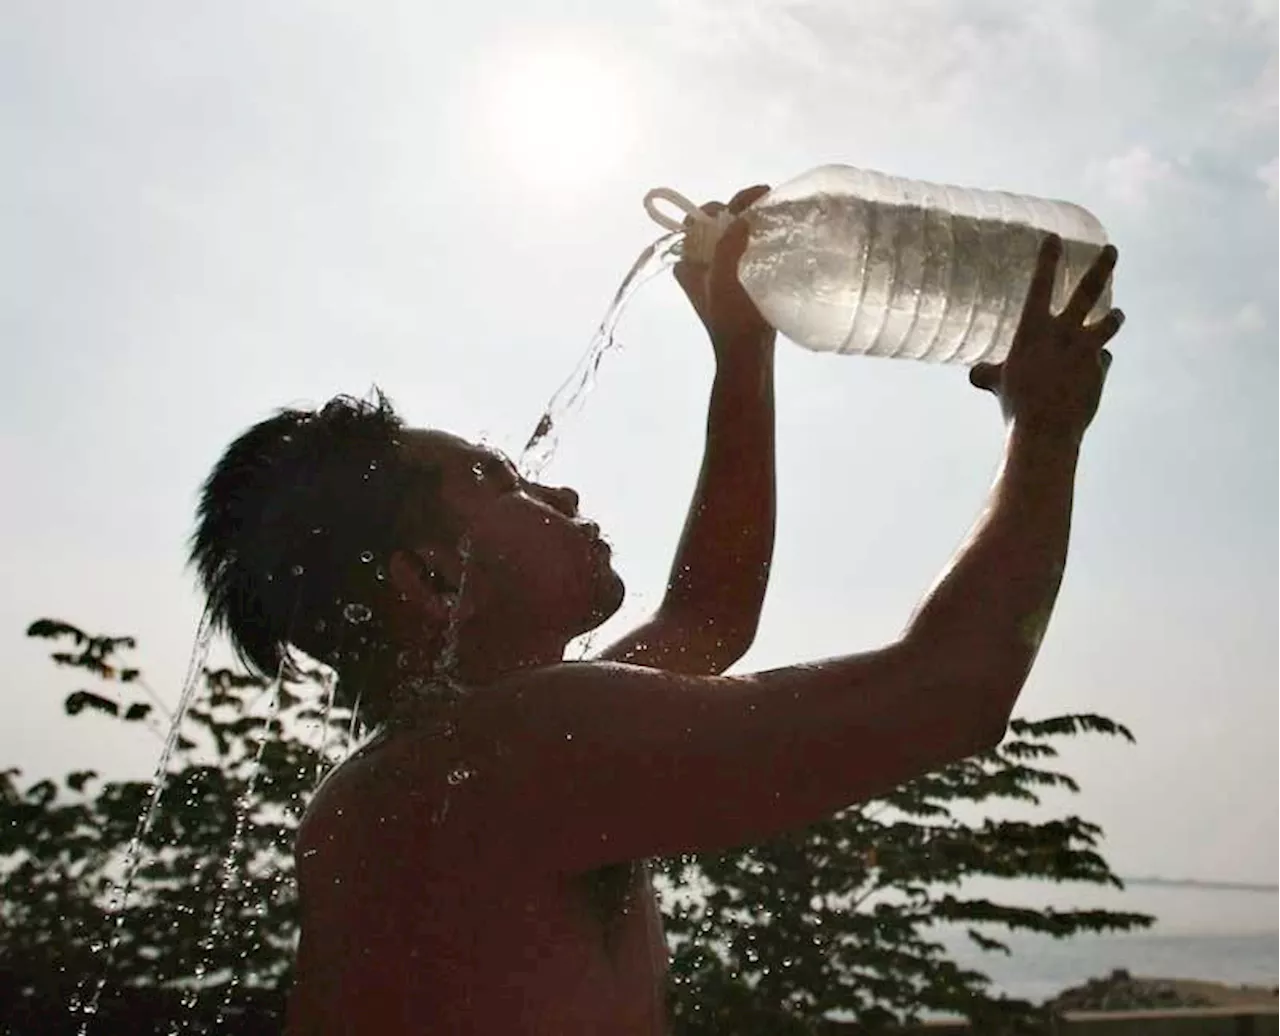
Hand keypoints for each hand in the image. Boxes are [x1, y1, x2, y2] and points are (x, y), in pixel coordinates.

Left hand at [674, 185, 775, 356]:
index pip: (696, 221)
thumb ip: (728, 245)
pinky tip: (773, 238)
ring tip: (772, 216)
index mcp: (687, 263)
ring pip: (729, 239)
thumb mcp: (724, 279)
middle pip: (714, 226)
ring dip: (748, 225)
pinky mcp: (734, 284)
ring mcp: (716, 276)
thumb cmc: (731, 318)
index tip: (747, 203)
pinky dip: (754, 242)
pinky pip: (741, 253)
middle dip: (737, 212)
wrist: (747, 355)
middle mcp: (697, 266)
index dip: (720, 206)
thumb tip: (741, 217)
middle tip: (765, 205)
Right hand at [970, 235, 1124, 441]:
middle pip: (1088, 291)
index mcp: (1034, 330)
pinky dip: (1095, 364)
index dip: (1047, 260)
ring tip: (1117, 314)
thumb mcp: (998, 384)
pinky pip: (1101, 360)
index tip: (1055, 239)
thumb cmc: (1016, 405)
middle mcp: (1064, 332)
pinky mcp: (1100, 370)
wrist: (1046, 429)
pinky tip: (1089, 374)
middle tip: (1112, 250)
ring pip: (1108, 323)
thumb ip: (990, 374)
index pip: (1041, 285)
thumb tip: (976, 373)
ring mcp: (1086, 349)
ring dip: (1113, 317)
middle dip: (1102, 266)